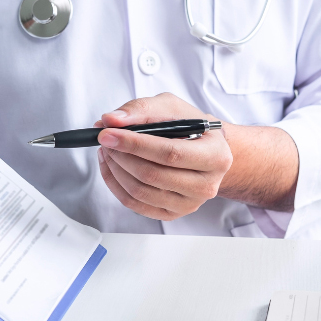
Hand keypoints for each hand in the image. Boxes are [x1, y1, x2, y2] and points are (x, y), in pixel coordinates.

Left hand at [96, 93, 231, 220]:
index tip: (108, 134)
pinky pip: (135, 204)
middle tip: (105, 139)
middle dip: (121, 155)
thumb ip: (141, 109)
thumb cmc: (190, 128)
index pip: (170, 153)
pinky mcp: (172, 213)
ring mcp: (189, 203)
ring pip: (140, 192)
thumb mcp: (171, 107)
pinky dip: (115, 184)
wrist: (205, 151)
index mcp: (215, 156)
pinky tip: (112, 167)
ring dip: (115, 169)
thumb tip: (112, 120)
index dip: (134, 144)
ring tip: (108, 150)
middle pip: (152, 175)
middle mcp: (206, 185)